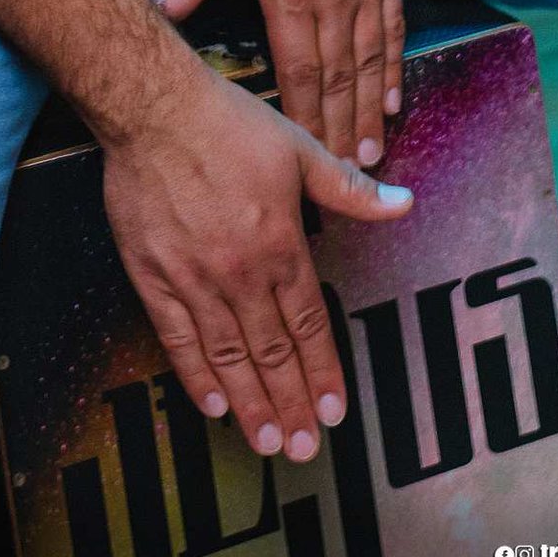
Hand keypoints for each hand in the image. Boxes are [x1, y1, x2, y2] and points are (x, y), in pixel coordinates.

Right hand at [102, 61, 410, 459]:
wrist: (154, 108)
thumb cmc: (227, 122)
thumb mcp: (300, 149)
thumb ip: (351, 190)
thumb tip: (403, 205)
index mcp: (281, 244)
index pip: (308, 324)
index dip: (322, 371)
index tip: (333, 411)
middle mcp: (240, 271)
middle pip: (271, 353)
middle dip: (291, 404)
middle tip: (304, 448)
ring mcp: (194, 278)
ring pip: (227, 356)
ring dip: (250, 404)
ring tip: (267, 443)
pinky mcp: (153, 275)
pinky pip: (177, 337)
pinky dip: (195, 375)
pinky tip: (212, 405)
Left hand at [156, 0, 404, 165]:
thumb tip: (161, 16)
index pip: (298, 70)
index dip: (303, 118)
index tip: (306, 156)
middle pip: (338, 75)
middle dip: (339, 129)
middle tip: (345, 175)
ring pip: (370, 58)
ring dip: (369, 109)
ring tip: (369, 153)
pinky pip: (392, 27)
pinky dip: (393, 67)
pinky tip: (391, 100)